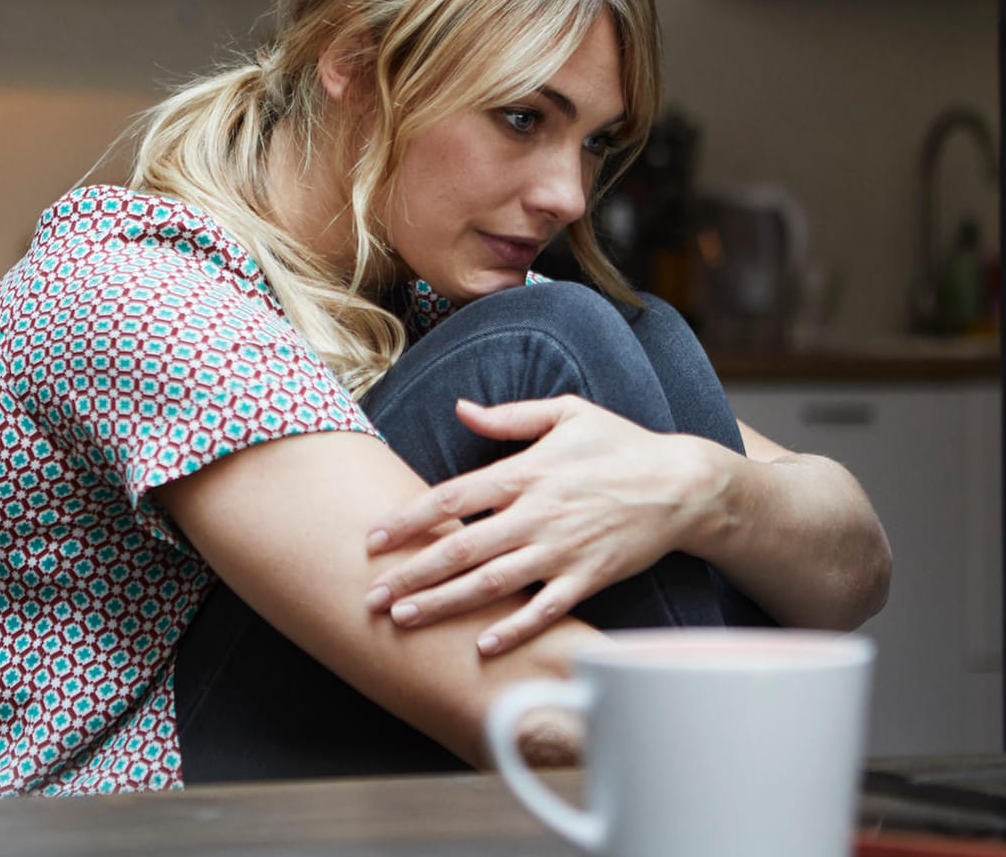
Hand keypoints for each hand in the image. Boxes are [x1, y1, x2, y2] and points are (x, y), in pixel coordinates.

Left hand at [364, 396, 721, 654]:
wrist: (685, 484)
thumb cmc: (621, 444)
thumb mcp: (567, 413)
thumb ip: (509, 416)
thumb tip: (461, 409)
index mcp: (526, 472)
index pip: (452, 496)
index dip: (409, 518)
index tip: (373, 538)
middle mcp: (538, 514)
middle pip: (462, 548)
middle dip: (412, 573)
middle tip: (371, 595)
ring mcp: (563, 550)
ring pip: (493, 583)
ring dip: (445, 603)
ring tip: (404, 618)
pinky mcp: (590, 578)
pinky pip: (546, 609)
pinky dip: (515, 629)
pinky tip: (482, 646)